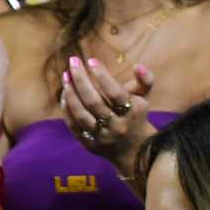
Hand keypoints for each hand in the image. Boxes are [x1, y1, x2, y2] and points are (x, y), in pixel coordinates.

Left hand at [59, 54, 155, 170]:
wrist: (134, 149)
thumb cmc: (136, 115)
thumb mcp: (144, 98)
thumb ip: (145, 80)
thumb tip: (138, 65)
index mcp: (133, 112)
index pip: (115, 92)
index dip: (102, 76)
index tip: (91, 60)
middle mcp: (118, 126)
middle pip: (94, 102)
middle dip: (81, 79)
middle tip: (73, 60)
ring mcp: (103, 137)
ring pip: (82, 114)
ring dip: (71, 93)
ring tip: (66, 75)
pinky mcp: (90, 144)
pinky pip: (74, 125)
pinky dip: (68, 108)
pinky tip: (65, 93)